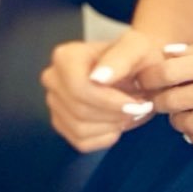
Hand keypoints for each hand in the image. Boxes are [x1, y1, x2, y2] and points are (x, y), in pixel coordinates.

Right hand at [41, 31, 168, 153]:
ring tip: (129, 113)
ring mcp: (55, 103)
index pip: (79, 88)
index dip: (109, 102)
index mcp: (65, 56)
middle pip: (80, 110)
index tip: (136, 104)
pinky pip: (81, 142)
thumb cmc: (138, 56)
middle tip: (138, 108)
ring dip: (112, 126)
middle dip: (114, 114)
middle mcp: (53, 79)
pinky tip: (117, 122)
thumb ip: (120, 59)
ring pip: (80, 129)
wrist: (139, 68)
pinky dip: (106, 137)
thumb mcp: (137, 48)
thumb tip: (98, 78)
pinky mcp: (62, 124)